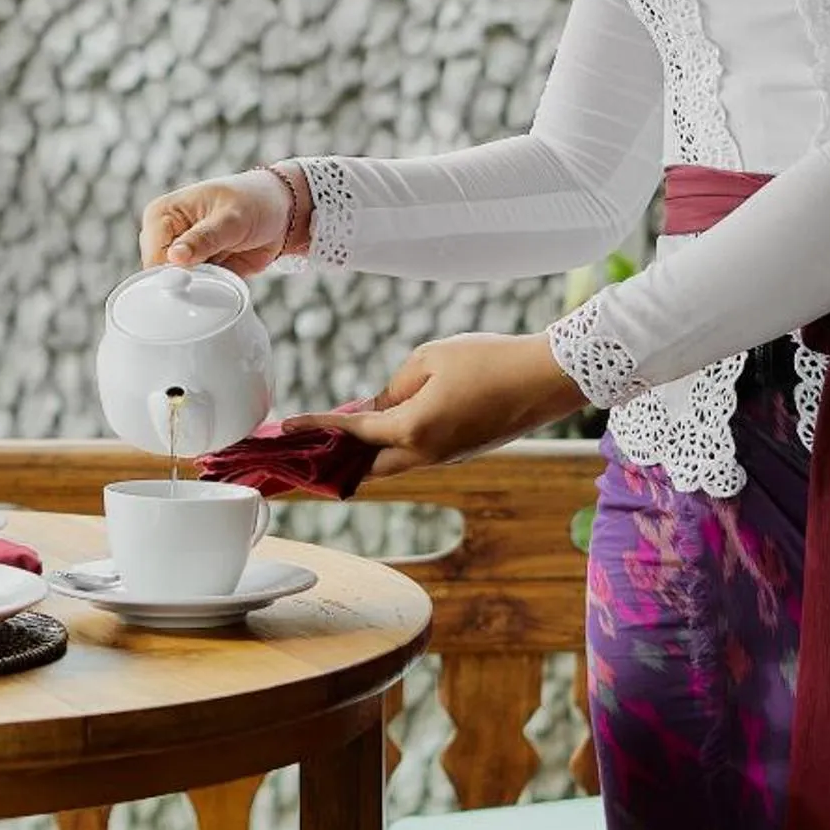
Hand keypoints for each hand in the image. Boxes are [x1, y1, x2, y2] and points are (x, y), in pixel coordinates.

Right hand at [140, 171, 291, 276]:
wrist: (280, 212)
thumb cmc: (252, 202)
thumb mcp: (231, 218)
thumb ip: (204, 239)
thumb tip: (175, 257)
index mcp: (162, 215)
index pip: (153, 254)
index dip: (170, 272)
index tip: (195, 277)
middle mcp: (166, 238)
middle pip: (162, 276)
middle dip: (189, 282)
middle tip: (216, 271)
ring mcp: (183, 258)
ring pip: (181, 288)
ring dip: (203, 287)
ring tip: (226, 267)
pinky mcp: (200, 272)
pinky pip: (200, 293)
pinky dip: (215, 290)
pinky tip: (229, 276)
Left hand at [293, 333, 588, 480]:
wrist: (543, 378)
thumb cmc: (486, 360)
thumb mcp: (428, 359)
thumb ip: (393, 388)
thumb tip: (375, 410)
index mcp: (412, 430)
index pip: (351, 432)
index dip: (315, 427)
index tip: (286, 428)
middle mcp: (426, 454)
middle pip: (366, 469)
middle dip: (333, 465)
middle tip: (304, 457)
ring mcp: (446, 458)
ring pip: (392, 465)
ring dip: (362, 457)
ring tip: (334, 443)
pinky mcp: (462, 452)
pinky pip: (415, 455)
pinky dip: (390, 449)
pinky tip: (382, 431)